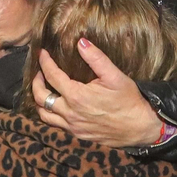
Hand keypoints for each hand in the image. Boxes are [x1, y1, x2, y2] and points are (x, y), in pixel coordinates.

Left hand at [31, 39, 161, 147]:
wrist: (141, 127)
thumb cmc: (129, 101)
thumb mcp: (115, 76)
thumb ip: (96, 58)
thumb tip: (81, 42)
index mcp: (77, 96)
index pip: (52, 76)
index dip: (45, 63)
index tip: (42, 53)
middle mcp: (70, 113)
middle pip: (40, 98)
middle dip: (36, 82)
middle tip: (39, 72)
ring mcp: (73, 127)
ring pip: (44, 115)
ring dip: (40, 101)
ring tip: (45, 90)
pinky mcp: (78, 135)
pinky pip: (56, 126)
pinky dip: (51, 114)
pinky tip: (57, 106)